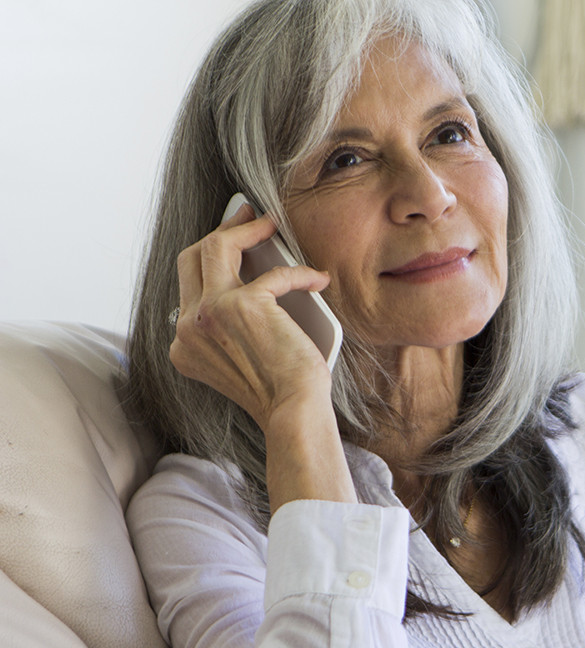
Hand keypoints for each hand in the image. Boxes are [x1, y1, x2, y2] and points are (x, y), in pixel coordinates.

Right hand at [170, 203, 332, 431]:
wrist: (293, 412)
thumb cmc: (281, 391)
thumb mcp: (245, 354)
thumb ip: (235, 323)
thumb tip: (258, 276)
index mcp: (183, 342)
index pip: (189, 287)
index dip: (213, 260)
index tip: (234, 240)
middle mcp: (187, 326)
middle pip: (192, 258)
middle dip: (220, 230)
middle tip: (245, 215)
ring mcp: (208, 314)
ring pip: (215, 247)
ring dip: (246, 229)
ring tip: (270, 223)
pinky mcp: (241, 305)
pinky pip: (274, 273)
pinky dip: (300, 274)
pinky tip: (318, 280)